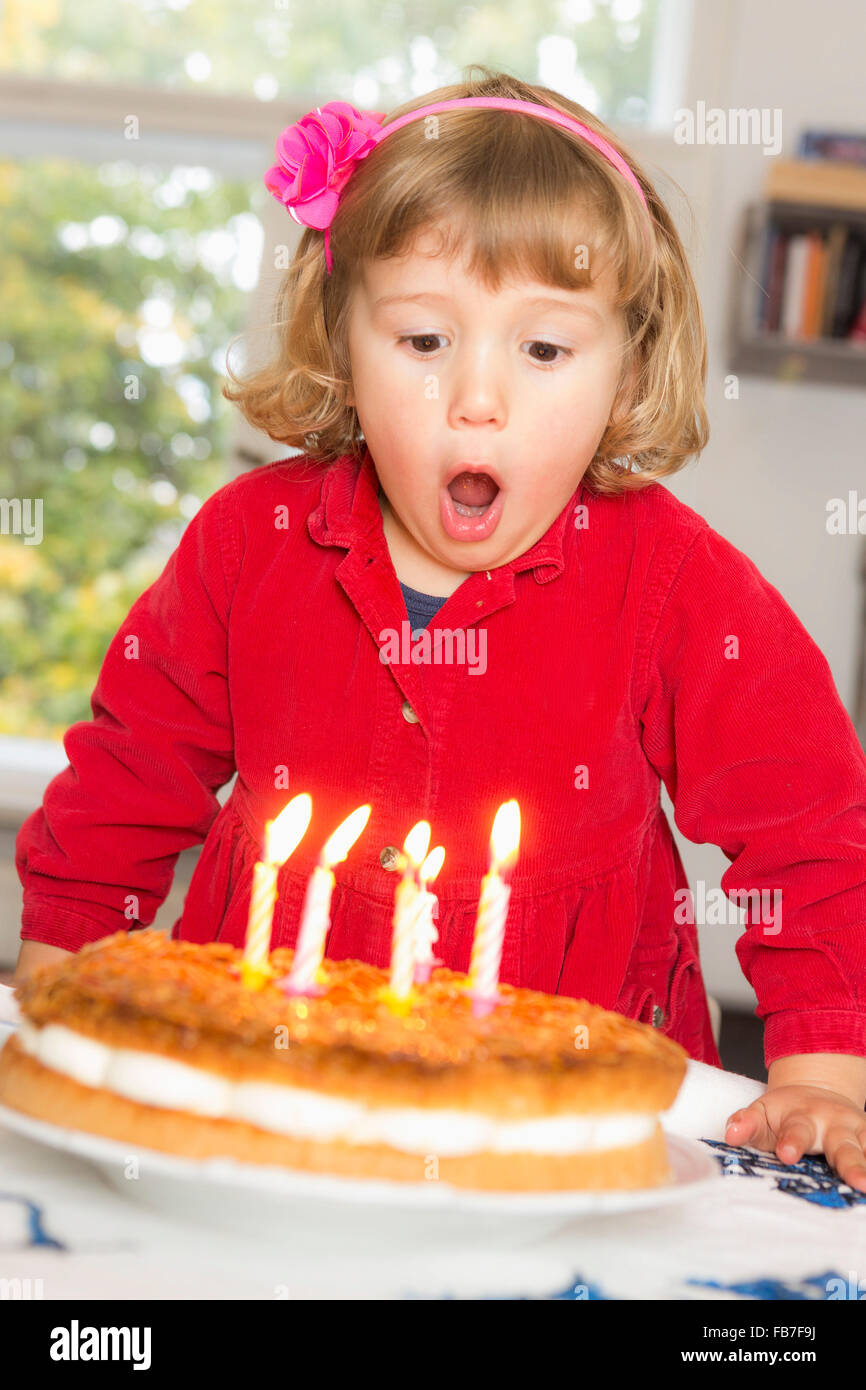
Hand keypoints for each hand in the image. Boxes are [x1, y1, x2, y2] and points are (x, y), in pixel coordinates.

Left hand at [725, 1084, 865, 1191]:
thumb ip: (747, 1123)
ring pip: (864, 1152)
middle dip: (848, 1163)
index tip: (786, 1154)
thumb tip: (731, 1135)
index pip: (796, 1131)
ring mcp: (857, 1134)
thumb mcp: (763, 1112)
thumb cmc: (786, 1114)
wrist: (818, 1092)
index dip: (792, 1142)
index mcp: (802, 1117)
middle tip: (857, 1182)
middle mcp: (834, 1125)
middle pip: (841, 1145)